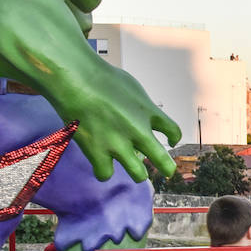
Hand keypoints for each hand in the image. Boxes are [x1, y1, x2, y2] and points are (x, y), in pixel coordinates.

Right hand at [58, 71, 181, 182]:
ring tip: (133, 168)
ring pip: (138, 174)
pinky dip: (103, 171)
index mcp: (149, 112)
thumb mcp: (132, 86)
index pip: (174, 132)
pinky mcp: (96, 152)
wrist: (76, 79)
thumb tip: (144, 116)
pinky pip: (105, 174)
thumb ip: (141, 105)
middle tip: (165, 169)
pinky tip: (101, 163)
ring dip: (137, 173)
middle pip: (163, 161)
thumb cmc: (101, 76)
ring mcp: (118, 144)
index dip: (173, 138)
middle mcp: (138, 131)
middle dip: (166, 167)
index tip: (170, 140)